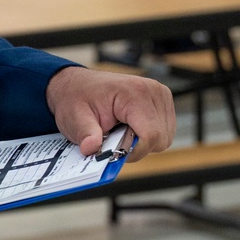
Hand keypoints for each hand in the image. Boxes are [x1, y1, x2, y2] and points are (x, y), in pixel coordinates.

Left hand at [46, 66, 174, 163]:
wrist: (77, 85)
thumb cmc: (77, 98)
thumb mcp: (75, 117)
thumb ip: (85, 134)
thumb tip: (90, 149)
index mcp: (134, 93)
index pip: (151, 134)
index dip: (135, 151)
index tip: (115, 154)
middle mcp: (153, 91)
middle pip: (160, 139)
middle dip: (137, 147)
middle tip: (114, 141)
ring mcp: (160, 95)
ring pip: (164, 138)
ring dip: (143, 142)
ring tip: (120, 132)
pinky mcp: (162, 102)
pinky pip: (164, 131)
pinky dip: (147, 136)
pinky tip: (129, 128)